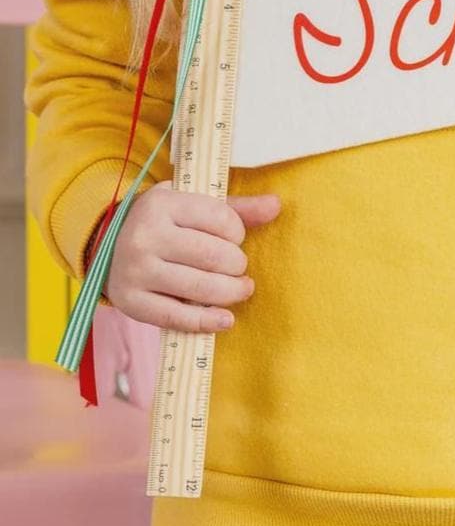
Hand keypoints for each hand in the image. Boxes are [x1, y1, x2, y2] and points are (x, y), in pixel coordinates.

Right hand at [100, 180, 281, 332]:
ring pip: (199, 287)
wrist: (107, 245)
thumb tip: (276, 205)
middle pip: (213, 256)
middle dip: (237, 265)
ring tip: (241, 289)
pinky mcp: (130, 301)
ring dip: (230, 293)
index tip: (234, 238)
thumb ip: (237, 208)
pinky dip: (206, 321)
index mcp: (163, 204)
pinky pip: (176, 316)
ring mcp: (135, 271)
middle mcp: (145, 236)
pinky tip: (225, 320)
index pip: (221, 219)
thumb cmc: (165, 223)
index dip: (238, 233)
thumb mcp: (194, 206)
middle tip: (238, 268)